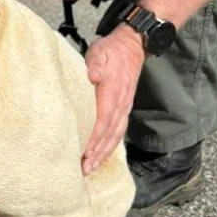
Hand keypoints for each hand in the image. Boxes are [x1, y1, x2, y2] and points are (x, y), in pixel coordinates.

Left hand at [82, 25, 145, 174]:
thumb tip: (92, 75)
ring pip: (115, 136)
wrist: (133, 47)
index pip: (103, 120)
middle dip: (97, 154)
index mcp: (113, 92)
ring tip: (91, 168)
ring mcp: (124, 108)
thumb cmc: (112, 50)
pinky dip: (110, 146)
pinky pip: (118, 132)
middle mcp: (121, 104)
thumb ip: (95, 63)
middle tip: (84, 169)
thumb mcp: (100, 51)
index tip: (84, 152)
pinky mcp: (124, 109)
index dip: (94, 138)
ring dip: (103, 154)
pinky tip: (101, 156)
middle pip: (109, 134)